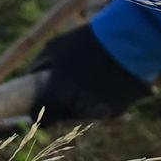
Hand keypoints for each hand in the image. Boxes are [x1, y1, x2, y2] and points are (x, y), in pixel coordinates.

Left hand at [33, 24, 150, 122]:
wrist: (129, 43)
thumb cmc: (88, 42)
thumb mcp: (56, 47)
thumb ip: (39, 66)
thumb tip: (31, 76)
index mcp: (57, 95)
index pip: (41, 119)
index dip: (39, 113)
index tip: (40, 104)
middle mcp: (75, 110)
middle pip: (63, 115)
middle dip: (62, 104)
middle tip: (68, 84)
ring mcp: (96, 113)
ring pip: (82, 114)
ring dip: (82, 102)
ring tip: (90, 77)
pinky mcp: (115, 113)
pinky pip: (101, 110)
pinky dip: (101, 100)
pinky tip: (107, 81)